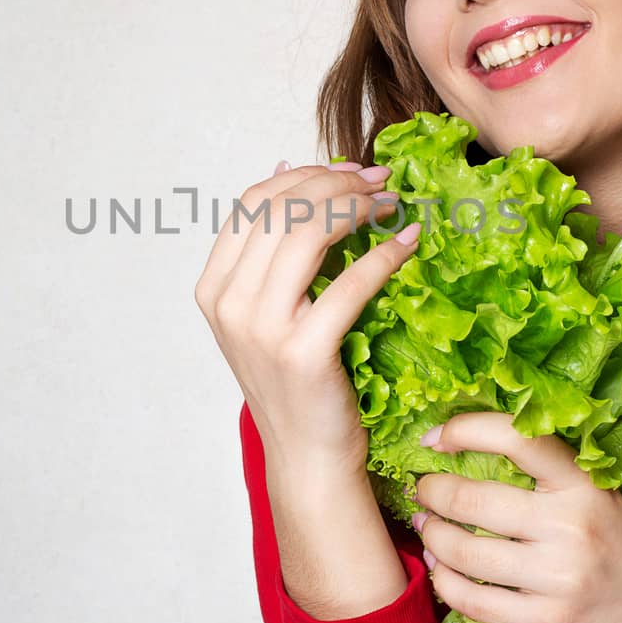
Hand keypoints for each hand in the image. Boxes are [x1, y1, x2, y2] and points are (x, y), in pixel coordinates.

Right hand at [193, 159, 420, 477]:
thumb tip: (287, 166)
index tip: (349, 172)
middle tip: (381, 183)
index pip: (253, 202)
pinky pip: (349, 283)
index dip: (305, 175)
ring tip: (392, 205)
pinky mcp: (302, 352)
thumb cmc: (295, 381)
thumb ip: (272, 247)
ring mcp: (261, 329)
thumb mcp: (268, 309)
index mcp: (214, 287)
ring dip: (357, 207)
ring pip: (308, 233)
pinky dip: (383, 255)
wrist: (306, 456)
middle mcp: (228, 304)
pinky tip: (407, 244)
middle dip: (337, 184)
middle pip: (282, 209)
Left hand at [410, 412, 621, 622]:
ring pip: (465, 554)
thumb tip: (465, 449)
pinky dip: (445, 582)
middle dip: (432, 492)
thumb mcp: (598, 497)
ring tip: (427, 527)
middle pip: (473, 500)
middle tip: (421, 489)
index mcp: (585, 485)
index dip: (465, 429)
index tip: (434, 438)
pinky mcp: (547, 622)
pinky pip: (473, 601)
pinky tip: (441, 569)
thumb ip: (547, 477)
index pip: (517, 437)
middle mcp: (572, 527)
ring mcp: (559, 578)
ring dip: (432, 536)